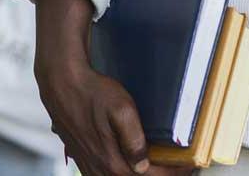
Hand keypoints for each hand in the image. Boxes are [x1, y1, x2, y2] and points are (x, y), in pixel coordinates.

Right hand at [31, 0, 190, 175]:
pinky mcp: (80, 156)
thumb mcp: (121, 109)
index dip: (173, 172)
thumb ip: (134, 140)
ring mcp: (88, 164)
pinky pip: (102, 174)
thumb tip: (143, 164)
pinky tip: (127, 163)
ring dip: (139, 175)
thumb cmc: (92, 91)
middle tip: (176, 167)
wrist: (60, 82)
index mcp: (113, 162)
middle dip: (158, 175)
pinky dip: (119, 172)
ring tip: (156, 166)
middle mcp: (100, 168)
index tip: (187, 166)